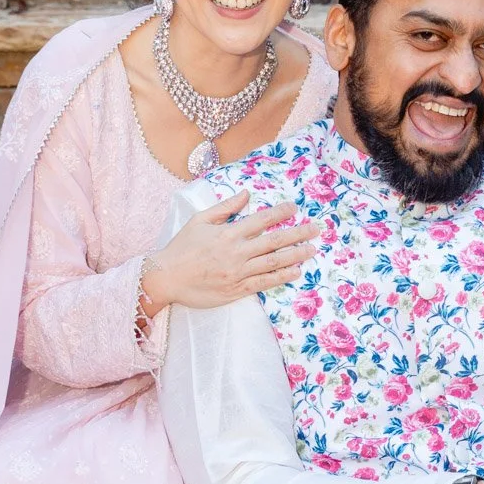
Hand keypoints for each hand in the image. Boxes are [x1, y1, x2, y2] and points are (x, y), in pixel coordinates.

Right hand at [144, 190, 318, 311]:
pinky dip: (282, 276)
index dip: (280, 212)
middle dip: (298, 233)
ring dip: (296, 255)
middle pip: (274, 241)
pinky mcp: (236, 290)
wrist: (166, 277)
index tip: (294, 207)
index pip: (261, 220)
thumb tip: (246, 193)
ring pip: (273, 262)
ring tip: (312, 249)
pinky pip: (264, 282)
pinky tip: (296, 271)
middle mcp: (236, 252)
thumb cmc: (182, 247)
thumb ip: (225, 208)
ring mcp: (238, 272)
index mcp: (228, 233)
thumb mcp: (200, 220)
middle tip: (317, 229)